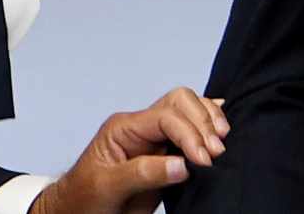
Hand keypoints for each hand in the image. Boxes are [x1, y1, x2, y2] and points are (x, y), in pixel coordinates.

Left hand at [30, 88, 228, 213]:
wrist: (79, 212)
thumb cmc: (85, 198)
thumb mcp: (107, 186)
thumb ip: (142, 173)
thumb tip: (181, 164)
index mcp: (125, 128)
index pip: (165, 116)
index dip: (189, 134)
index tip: (203, 160)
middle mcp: (143, 127)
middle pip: (180, 101)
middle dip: (203, 122)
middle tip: (215, 153)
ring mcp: (156, 139)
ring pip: (189, 109)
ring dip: (209, 121)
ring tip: (222, 145)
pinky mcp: (167, 154)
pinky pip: (191, 130)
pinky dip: (209, 125)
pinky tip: (224, 127)